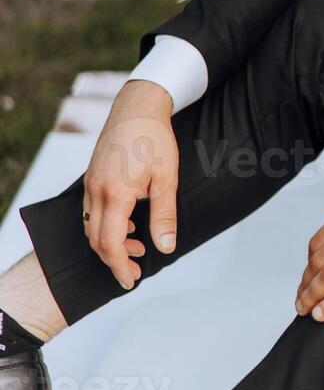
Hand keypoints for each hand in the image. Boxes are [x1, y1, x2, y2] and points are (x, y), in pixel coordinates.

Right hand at [84, 80, 180, 288]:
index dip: (118, 266)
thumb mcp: (167, 178)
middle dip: (114, 259)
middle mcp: (96, 192)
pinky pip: (92, 211)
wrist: (137, 108)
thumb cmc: (155, 139)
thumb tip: (165, 247)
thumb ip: (165, 215)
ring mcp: (90, 184)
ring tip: (138, 248)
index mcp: (115, 194)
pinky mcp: (92, 178)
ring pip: (91, 226)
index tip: (129, 282)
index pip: (110, 243)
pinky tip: (128, 225)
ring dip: (110, 242)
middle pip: (96, 239)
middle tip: (136, 270)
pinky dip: (106, 225)